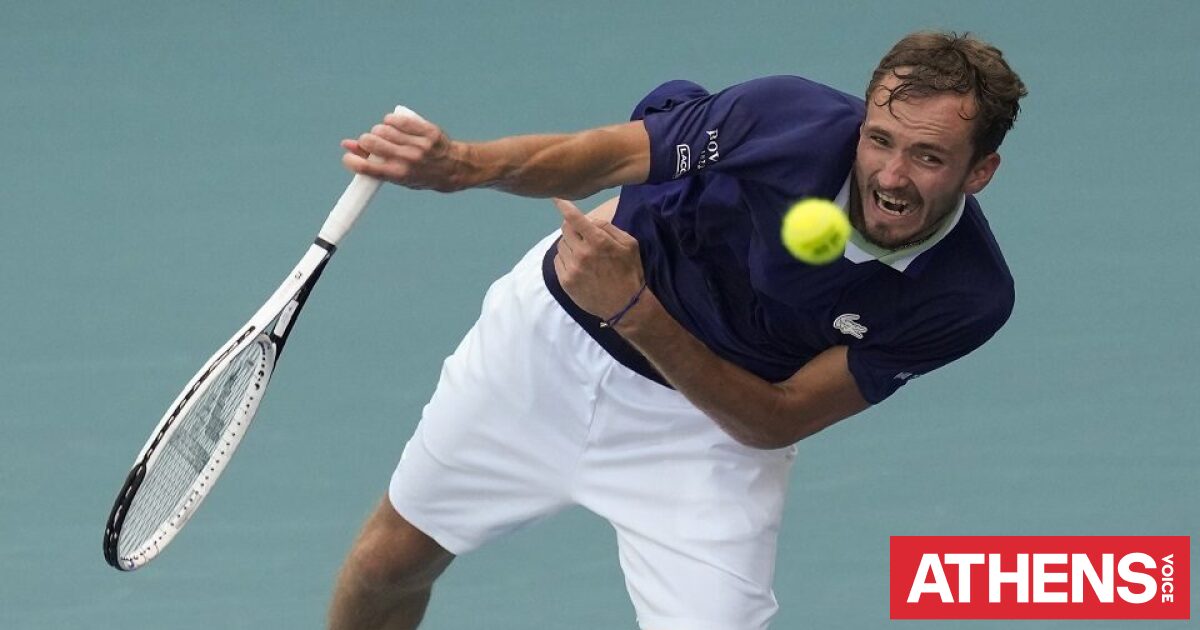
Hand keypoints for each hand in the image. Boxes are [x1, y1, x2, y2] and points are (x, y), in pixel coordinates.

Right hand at [341, 111, 462, 191]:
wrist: (454, 168)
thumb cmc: (420, 175)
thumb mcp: (397, 175)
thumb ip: (372, 162)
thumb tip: (346, 145)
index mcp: (398, 175)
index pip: (364, 166)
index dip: (351, 160)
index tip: (350, 158)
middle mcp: (407, 159)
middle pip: (370, 141)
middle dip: (365, 141)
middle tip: (371, 144)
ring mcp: (418, 145)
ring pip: (382, 128)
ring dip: (379, 131)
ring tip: (385, 136)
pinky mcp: (427, 131)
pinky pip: (398, 119)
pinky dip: (391, 121)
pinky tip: (393, 125)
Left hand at [552, 198, 646, 323]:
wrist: (625, 305)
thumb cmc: (630, 272)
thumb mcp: (629, 244)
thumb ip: (609, 228)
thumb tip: (590, 220)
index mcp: (598, 241)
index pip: (575, 218)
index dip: (564, 206)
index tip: (557, 198)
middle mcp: (582, 253)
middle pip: (565, 230)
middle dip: (572, 228)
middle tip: (582, 236)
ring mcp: (572, 268)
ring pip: (561, 245)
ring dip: (569, 244)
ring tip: (582, 253)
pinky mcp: (566, 281)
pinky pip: (558, 261)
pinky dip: (565, 258)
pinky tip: (577, 265)